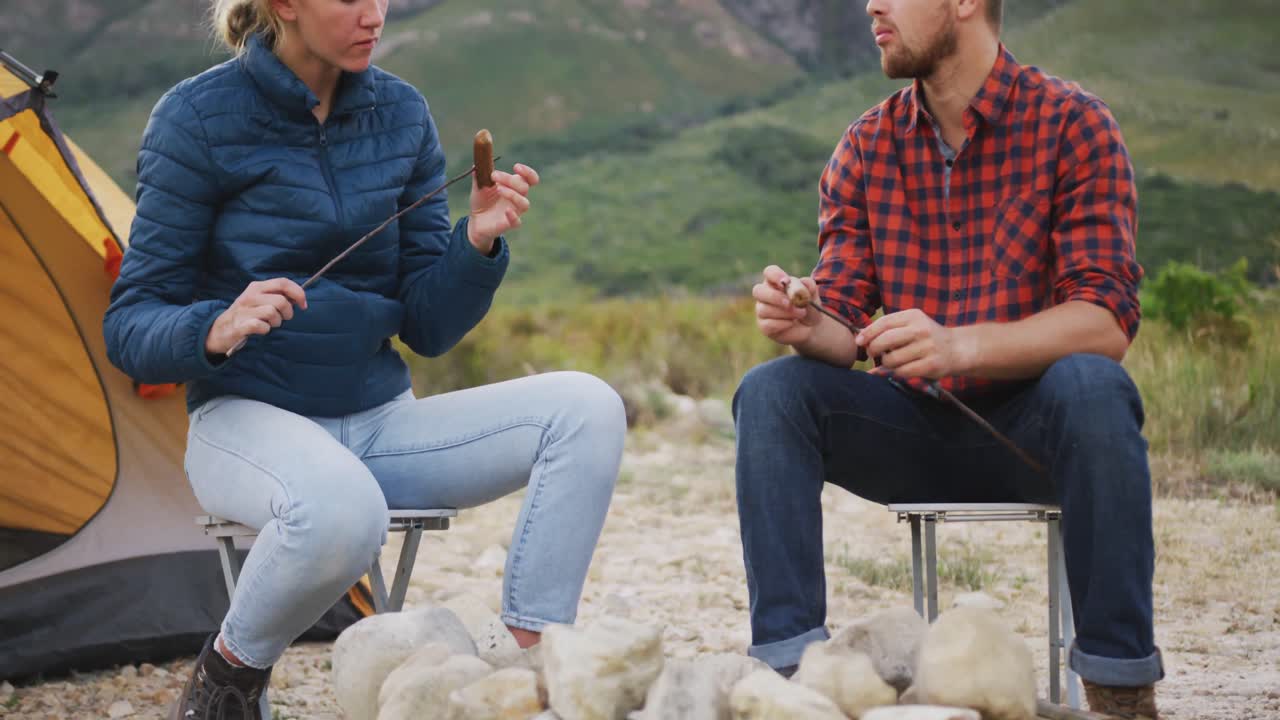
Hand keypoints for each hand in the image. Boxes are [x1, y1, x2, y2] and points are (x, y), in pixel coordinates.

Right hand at [205, 278, 306, 355]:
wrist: (221, 329)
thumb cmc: (247, 314)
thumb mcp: (260, 300)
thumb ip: (277, 296)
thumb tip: (297, 298)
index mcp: (257, 287)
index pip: (283, 282)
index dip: (298, 293)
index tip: (303, 305)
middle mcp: (250, 296)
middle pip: (281, 301)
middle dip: (288, 312)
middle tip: (283, 318)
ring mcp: (244, 310)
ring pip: (272, 313)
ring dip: (276, 322)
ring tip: (270, 324)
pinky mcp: (240, 325)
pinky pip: (261, 326)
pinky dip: (265, 329)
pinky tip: (261, 329)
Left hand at [467, 163, 539, 253]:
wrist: (476, 221)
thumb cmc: (482, 201)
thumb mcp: (479, 186)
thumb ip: (479, 176)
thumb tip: (476, 165)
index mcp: (514, 187)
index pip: (530, 179)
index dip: (527, 172)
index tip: (516, 167)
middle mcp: (518, 198)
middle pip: (524, 187)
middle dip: (510, 180)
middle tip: (494, 175)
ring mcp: (515, 211)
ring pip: (524, 203)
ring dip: (513, 194)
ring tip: (498, 189)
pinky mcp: (509, 224)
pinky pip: (517, 222)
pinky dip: (513, 216)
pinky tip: (506, 211)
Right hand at [753, 265, 821, 345]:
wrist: (810, 327)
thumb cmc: (808, 307)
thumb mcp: (812, 296)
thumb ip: (809, 287)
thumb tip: (804, 281)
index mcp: (776, 282)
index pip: (769, 272)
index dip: (775, 275)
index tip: (786, 281)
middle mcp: (765, 295)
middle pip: (758, 291)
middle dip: (774, 297)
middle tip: (790, 303)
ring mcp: (762, 311)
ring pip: (764, 309)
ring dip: (785, 313)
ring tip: (801, 314)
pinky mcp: (764, 326)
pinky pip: (767, 324)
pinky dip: (782, 324)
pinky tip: (791, 323)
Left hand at [856, 308, 971, 378]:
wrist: (958, 348)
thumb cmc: (927, 337)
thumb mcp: (912, 324)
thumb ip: (889, 329)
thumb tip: (860, 340)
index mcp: (914, 316)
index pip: (884, 323)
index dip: (868, 333)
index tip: (859, 341)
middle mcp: (921, 330)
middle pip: (884, 340)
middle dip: (873, 348)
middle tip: (873, 353)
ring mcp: (927, 347)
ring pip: (891, 359)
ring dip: (886, 362)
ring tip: (893, 360)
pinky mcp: (931, 364)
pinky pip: (902, 371)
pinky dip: (897, 372)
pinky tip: (902, 368)